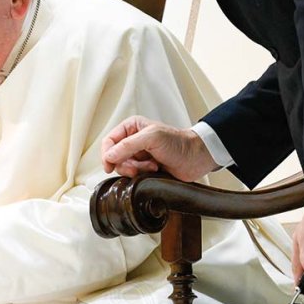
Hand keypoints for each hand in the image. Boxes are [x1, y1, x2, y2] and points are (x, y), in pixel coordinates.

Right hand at [101, 116, 216, 181]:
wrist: (196, 158)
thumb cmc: (179, 143)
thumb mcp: (152, 138)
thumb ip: (128, 145)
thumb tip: (109, 156)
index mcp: (132, 127)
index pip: (109, 141)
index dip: (107, 154)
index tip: (109, 166)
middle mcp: (133, 140)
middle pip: (114, 157)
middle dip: (125, 165)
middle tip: (136, 169)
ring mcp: (139, 155)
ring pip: (123, 168)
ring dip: (136, 170)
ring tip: (151, 167)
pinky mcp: (144, 168)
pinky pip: (133, 175)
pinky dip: (141, 175)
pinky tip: (154, 170)